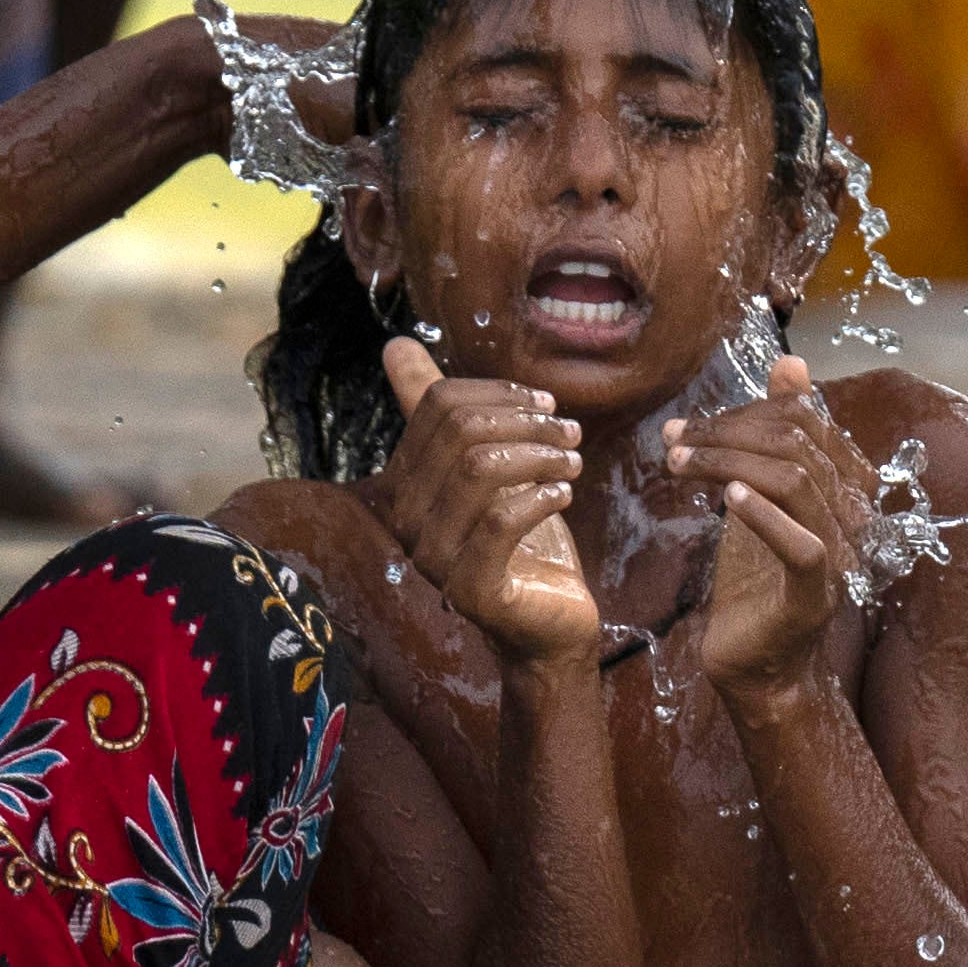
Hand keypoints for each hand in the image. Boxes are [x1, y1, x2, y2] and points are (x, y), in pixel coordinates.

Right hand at [377, 338, 601, 662]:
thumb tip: (394, 345)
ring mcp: (433, 558)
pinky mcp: (470, 590)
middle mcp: (406, 521)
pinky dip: (542, 496)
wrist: (549, 621)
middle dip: (525, 422)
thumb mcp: (489, 465)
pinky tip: (564, 495)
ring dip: (540, 455)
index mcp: (403, 483)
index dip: (499, 393)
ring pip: (480, 470)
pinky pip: (501, 520)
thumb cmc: (522, 539)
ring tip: (573, 461)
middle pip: (460, 433)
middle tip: (570, 431)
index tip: (545, 404)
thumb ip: (440, 413)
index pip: (439, 405)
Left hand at [661, 360, 874, 686]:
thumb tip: (791, 362)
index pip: (805, 420)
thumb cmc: (756, 578)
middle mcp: (853, 514)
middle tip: (673, 442)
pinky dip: (764, 515)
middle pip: (798, 442)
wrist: (753, 662)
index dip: (743, 412)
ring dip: (729, 462)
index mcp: (844, 485)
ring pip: (797, 480)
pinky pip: (804, 545)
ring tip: (680, 464)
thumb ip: (773, 434)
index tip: (684, 428)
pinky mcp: (816, 594)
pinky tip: (726, 500)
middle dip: (726, 432)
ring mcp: (841, 555)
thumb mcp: (757, 492)